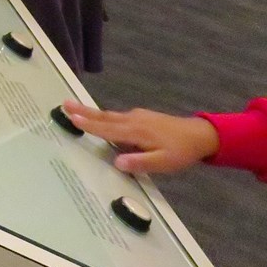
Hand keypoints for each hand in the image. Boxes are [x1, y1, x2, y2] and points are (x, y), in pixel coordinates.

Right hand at [61, 100, 220, 175]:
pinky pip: (118, 117)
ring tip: (75, 109)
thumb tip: (116, 162)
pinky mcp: (142, 117)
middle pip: (104, 116)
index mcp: (136, 132)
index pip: (107, 128)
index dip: (88, 124)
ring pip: (110, 115)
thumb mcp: (163, 162)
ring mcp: (138, 117)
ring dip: (91, 112)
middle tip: (64, 104)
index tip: (70, 117)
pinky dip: (104, 116)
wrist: (201, 135)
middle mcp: (133, 120)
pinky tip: (101, 118)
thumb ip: (140, 163)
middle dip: (83, 111)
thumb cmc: (182, 151)